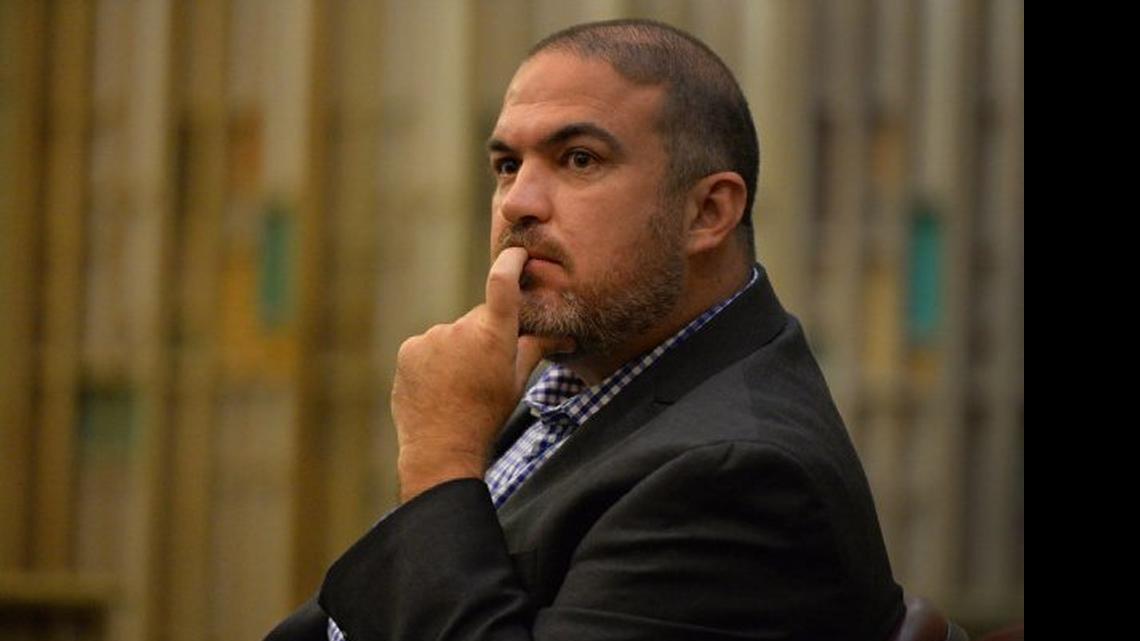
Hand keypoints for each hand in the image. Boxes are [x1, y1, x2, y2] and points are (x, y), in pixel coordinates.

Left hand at [391, 247, 573, 501]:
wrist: (441, 449)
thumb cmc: (486, 417)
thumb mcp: (516, 383)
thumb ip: (536, 350)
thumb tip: (564, 337)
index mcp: (493, 335)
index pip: (503, 283)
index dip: (510, 262)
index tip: (516, 252)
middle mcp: (461, 328)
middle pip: (479, 319)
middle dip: (485, 335)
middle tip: (485, 370)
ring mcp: (432, 337)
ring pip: (453, 335)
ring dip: (458, 351)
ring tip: (459, 386)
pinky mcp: (410, 349)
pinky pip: (428, 347)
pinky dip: (435, 361)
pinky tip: (438, 387)